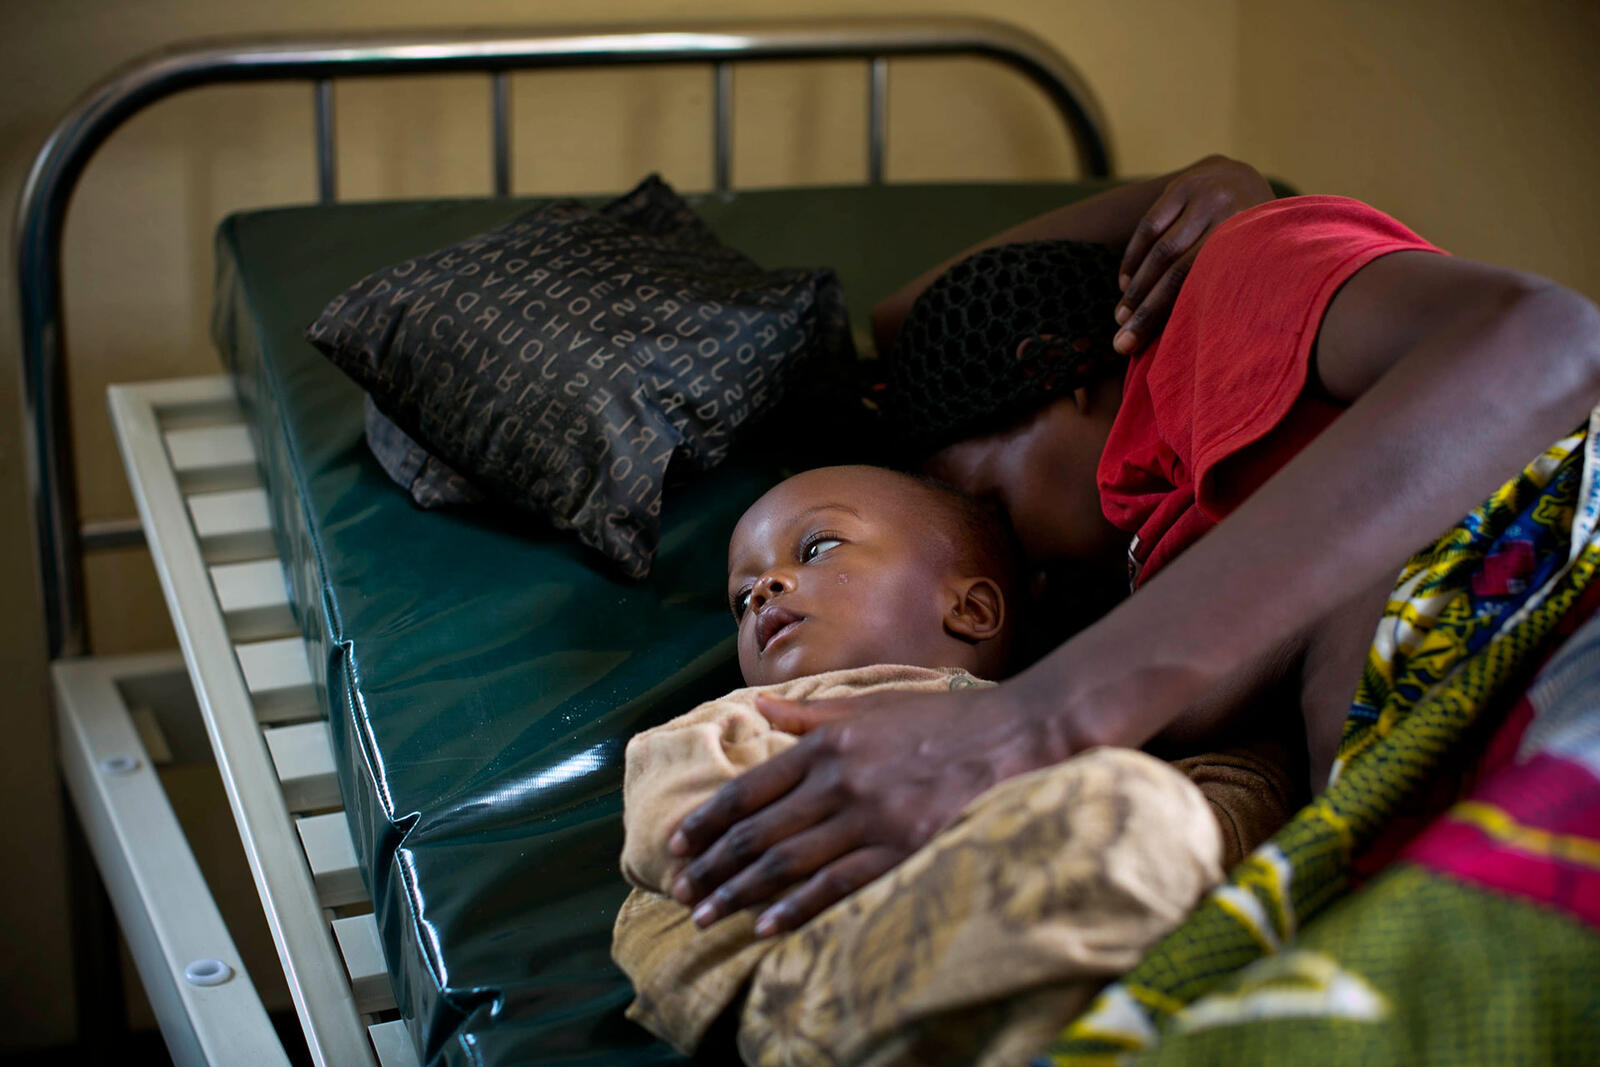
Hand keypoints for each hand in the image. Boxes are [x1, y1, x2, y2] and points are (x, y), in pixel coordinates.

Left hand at [666, 684, 1054, 935]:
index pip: (748, 789)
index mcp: (826, 742)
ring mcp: (869, 819)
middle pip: (757, 833)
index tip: (677, 845)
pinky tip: (766, 927)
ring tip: (706, 917)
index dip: (706, 820)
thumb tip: (759, 705)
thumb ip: (809, 713)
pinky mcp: (901, 850)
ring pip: (786, 865)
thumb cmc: (942, 719)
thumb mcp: (869, 703)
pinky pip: (836, 887)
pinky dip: (796, 909)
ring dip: (740, 894)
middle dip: (712, 867)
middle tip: (681, 892)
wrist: (1014, 734)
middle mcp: (838, 781)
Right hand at [1114, 155, 1273, 355]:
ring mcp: (1207, 194)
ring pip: (1160, 249)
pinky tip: (1127, 283)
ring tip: (1121, 316)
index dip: (1165, 316)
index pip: (1200, 284)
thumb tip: (1182, 344)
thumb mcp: (1249, 261)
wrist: (1242, 178)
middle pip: (1177, 269)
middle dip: (1145, 308)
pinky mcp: (1182, 184)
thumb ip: (1223, 288)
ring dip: (1136, 287)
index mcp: (1254, 240)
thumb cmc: (1247, 239)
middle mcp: (1232, 212)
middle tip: (1122, 339)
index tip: (1137, 346)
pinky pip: (1149, 226)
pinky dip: (1134, 258)